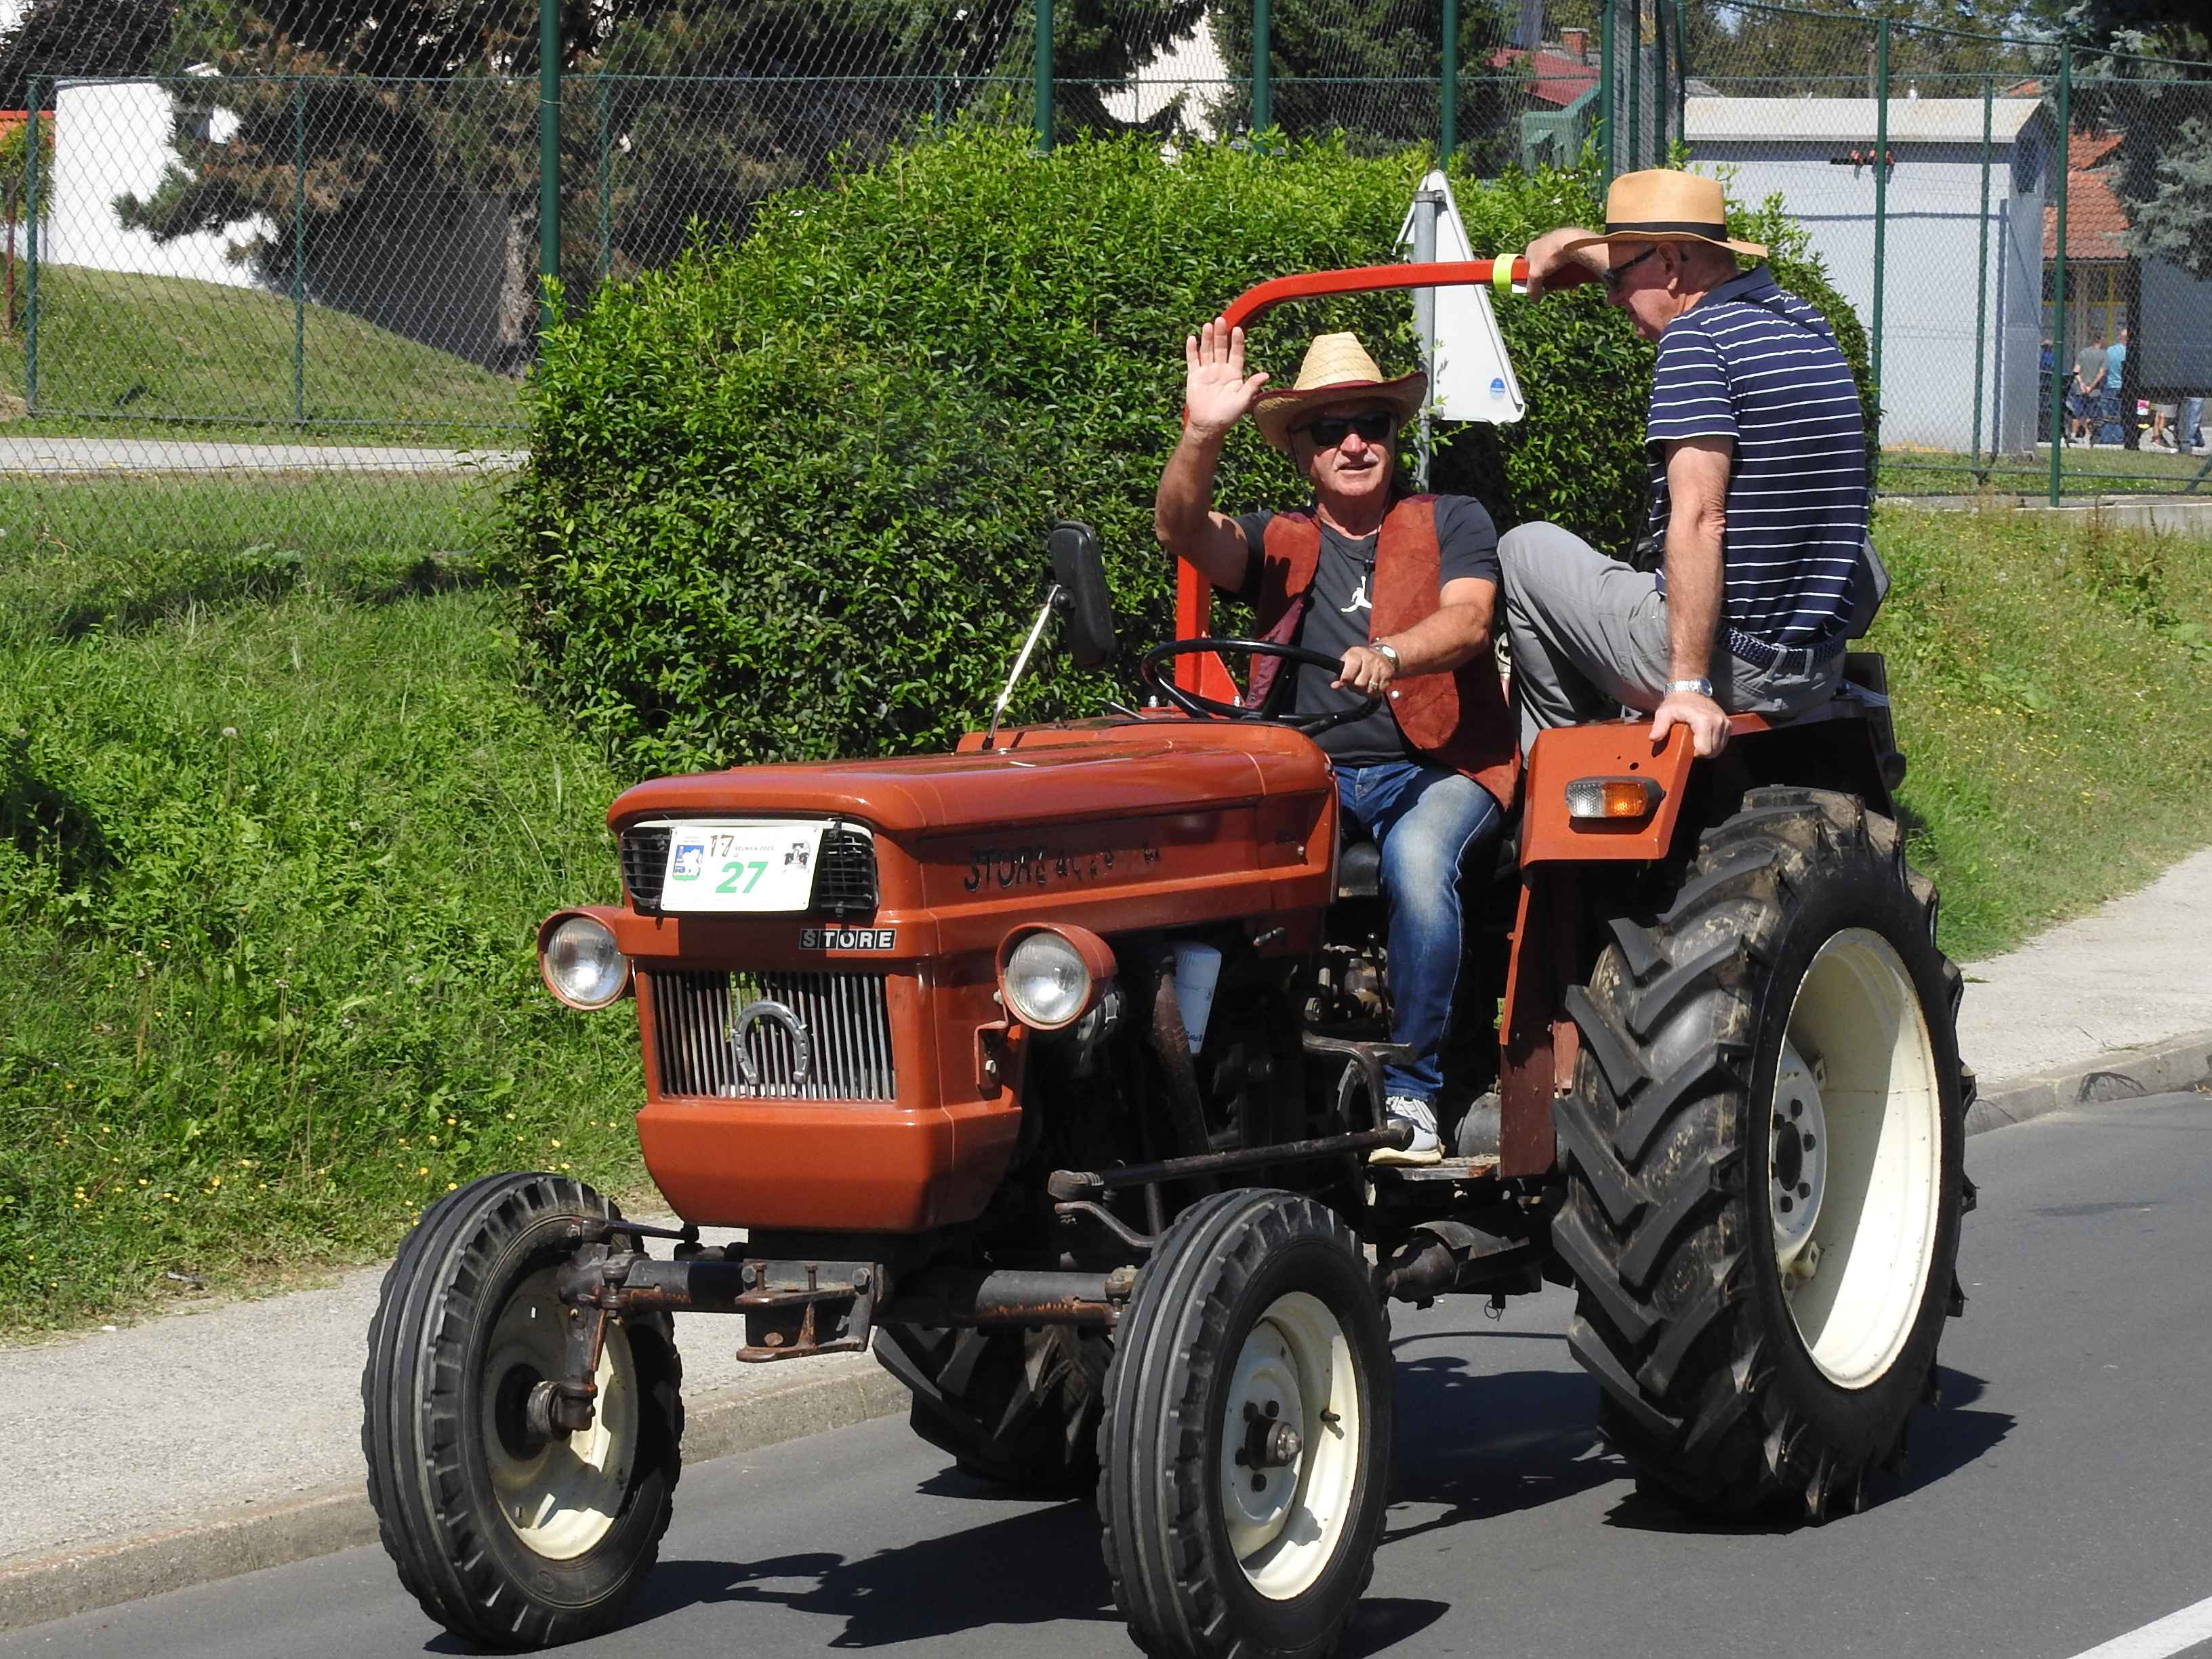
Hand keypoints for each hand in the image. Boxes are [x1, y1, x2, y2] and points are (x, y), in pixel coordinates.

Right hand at [1184, 317, 1268, 438]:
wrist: (1209, 425)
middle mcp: (1221, 369)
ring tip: (1208, 325)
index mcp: (1234, 373)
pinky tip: (1192, 339)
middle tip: (1221, 320)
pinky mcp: (1194, 376)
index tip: (1238, 330)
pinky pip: (1193, 360)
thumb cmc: (1228, 415)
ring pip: (1207, 351)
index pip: (1236, 353)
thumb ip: (1252, 386)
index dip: (1237, 342)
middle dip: (1221, 334)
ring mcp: (1207, 371)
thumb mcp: (1243, 401)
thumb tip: (1266, 375)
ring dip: (1207, 338)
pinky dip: (1192, 350)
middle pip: (1221, 348)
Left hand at [1332, 645, 1395, 696]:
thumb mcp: (1348, 659)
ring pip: (1368, 690)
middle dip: (1354, 687)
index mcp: (1357, 654)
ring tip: (1363, 684)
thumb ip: (1340, 672)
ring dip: (1363, 691)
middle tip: (1354, 683)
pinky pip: (1377, 692)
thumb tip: (1334, 686)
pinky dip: (1373, 692)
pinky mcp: (1388, 677)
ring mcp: (1380, 669)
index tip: (1344, 682)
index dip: (1345, 680)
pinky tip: (1371, 685)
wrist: (1384, 654)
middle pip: (1359, 684)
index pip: (1349, 672)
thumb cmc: (1362, 658)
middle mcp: (1370, 660)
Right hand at [1523, 228, 1600, 297]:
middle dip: (1551, 280)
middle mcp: (1543, 243)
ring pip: (1558, 267)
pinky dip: (1571, 271)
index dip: (1533, 279)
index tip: (1540, 287)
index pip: (1528, 267)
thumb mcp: (1536, 275)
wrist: (1574, 243)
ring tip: (1569, 283)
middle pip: (1545, 269)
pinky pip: (1569, 262)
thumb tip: (1535, 300)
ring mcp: (1558, 243)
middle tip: (1557, 286)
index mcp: (1531, 248)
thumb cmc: (1550, 255)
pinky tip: (1576, 277)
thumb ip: (1532, 289)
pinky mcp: (1571, 244)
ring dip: (1563, 279)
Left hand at [1650, 690, 1728, 757]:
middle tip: (1689, 741)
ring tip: (1696, 738)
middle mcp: (1718, 722)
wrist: (1690, 689)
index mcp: (1705, 721)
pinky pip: (1722, 743)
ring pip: (1718, 749)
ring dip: (1707, 748)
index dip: (1694, 753)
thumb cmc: (1677, 703)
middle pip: (1712, 752)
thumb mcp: (1664, 713)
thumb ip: (1659, 726)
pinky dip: (1713, 743)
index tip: (1686, 744)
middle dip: (1700, 751)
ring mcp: (1725, 723)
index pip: (1705, 750)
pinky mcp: (1728, 724)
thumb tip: (1653, 738)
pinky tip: (1703, 737)